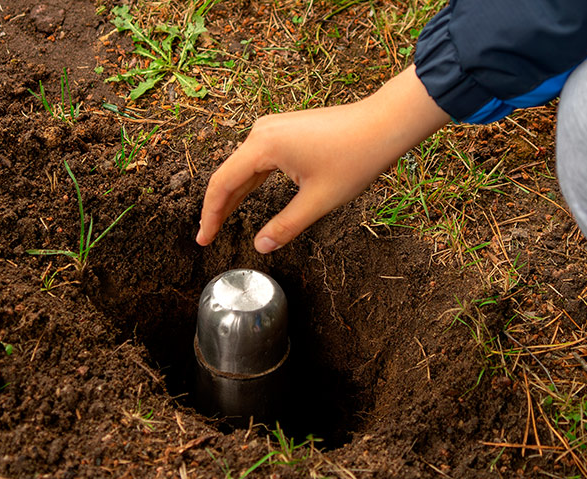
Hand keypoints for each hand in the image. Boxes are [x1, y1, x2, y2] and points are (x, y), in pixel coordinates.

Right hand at [198, 66, 449, 252]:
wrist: (384, 124)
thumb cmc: (356, 158)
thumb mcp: (319, 201)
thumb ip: (285, 226)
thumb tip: (260, 247)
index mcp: (263, 145)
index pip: (223, 184)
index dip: (210, 215)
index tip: (203, 240)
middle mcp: (261, 131)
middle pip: (229, 174)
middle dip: (218, 208)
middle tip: (207, 238)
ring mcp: (273, 128)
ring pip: (243, 168)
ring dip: (233, 196)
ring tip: (221, 223)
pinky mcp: (286, 130)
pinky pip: (258, 160)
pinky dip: (250, 182)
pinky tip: (245, 199)